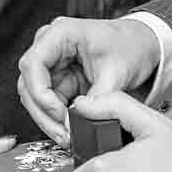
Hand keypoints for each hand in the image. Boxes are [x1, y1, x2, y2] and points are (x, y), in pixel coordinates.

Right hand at [16, 16, 161, 140]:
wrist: (142, 46)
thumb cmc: (130, 46)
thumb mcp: (117, 71)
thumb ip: (98, 97)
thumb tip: (79, 119)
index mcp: (60, 34)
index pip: (32, 65)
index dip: (40, 93)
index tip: (60, 114)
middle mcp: (49, 48)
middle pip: (29, 85)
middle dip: (44, 113)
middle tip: (63, 134)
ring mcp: (52, 66)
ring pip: (35, 99)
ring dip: (49, 120)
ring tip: (68, 137)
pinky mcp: (59, 81)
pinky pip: (49, 105)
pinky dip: (58, 120)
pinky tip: (71, 131)